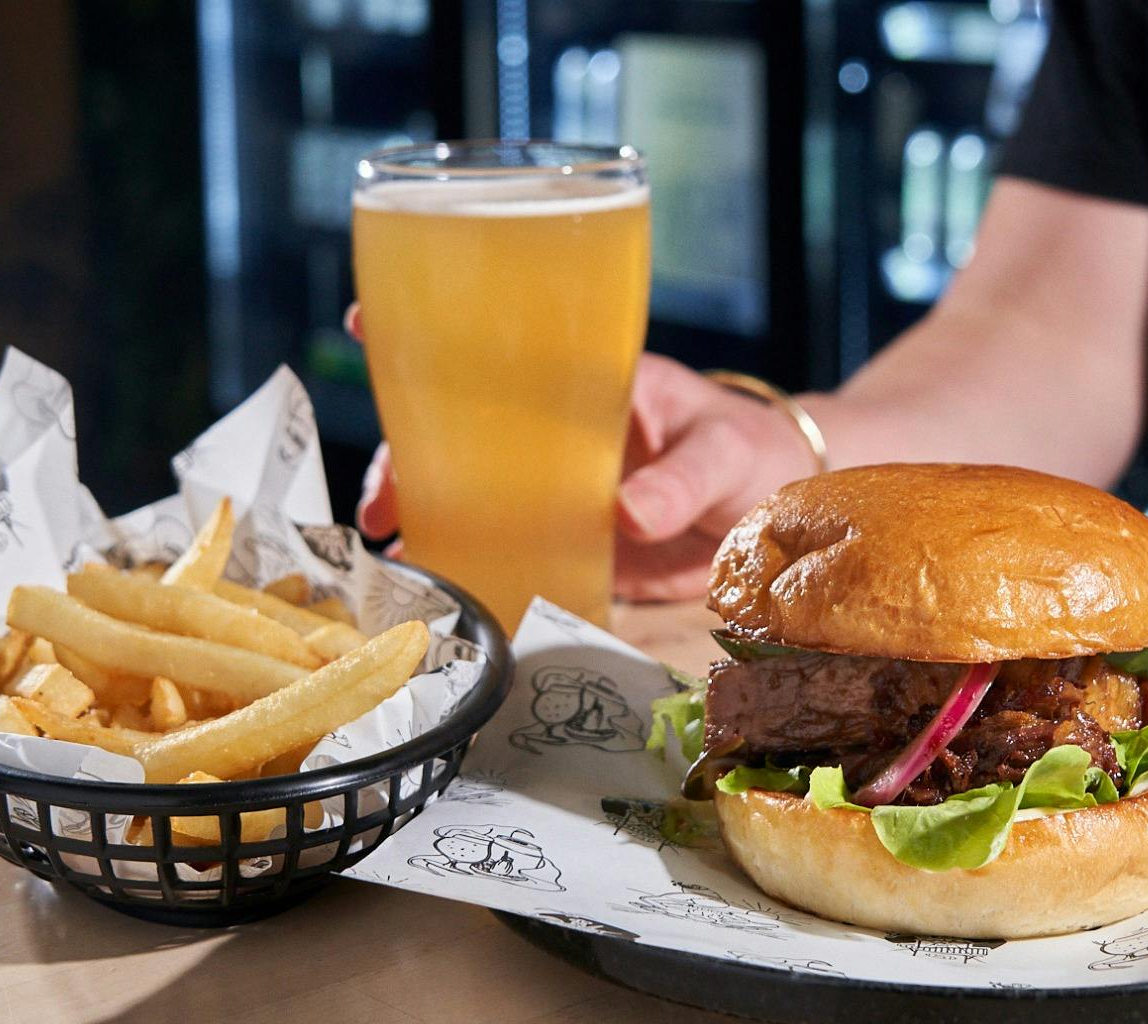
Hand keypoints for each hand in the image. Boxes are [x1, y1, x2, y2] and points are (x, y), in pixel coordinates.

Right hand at [346, 303, 819, 600]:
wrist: (779, 508)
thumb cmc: (751, 451)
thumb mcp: (724, 454)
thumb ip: (682, 481)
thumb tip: (631, 512)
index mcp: (586, 383)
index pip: (497, 345)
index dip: (428, 329)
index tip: (367, 320)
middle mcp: (553, 430)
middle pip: (458, 428)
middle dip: (407, 454)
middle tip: (381, 500)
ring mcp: (552, 485)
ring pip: (467, 486)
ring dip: (420, 509)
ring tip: (390, 545)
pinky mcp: (564, 537)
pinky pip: (502, 543)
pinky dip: (463, 558)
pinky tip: (429, 578)